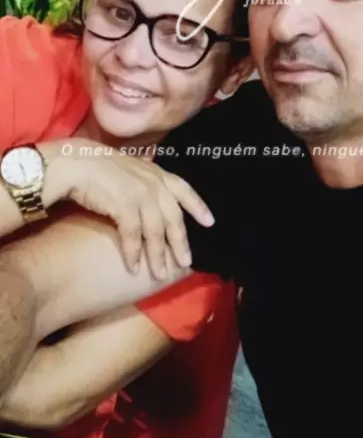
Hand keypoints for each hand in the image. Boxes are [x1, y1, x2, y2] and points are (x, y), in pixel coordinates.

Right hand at [41, 139, 214, 279]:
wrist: (77, 163)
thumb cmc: (101, 166)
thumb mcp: (132, 169)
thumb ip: (147, 181)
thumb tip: (156, 195)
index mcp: (158, 173)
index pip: (185, 190)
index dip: (198, 207)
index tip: (210, 223)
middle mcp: (154, 184)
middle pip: (173, 218)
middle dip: (180, 242)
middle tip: (185, 263)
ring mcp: (141, 195)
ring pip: (156, 232)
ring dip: (158, 255)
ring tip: (160, 274)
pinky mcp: (124, 206)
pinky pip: (134, 236)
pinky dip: (134, 253)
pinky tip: (134, 268)